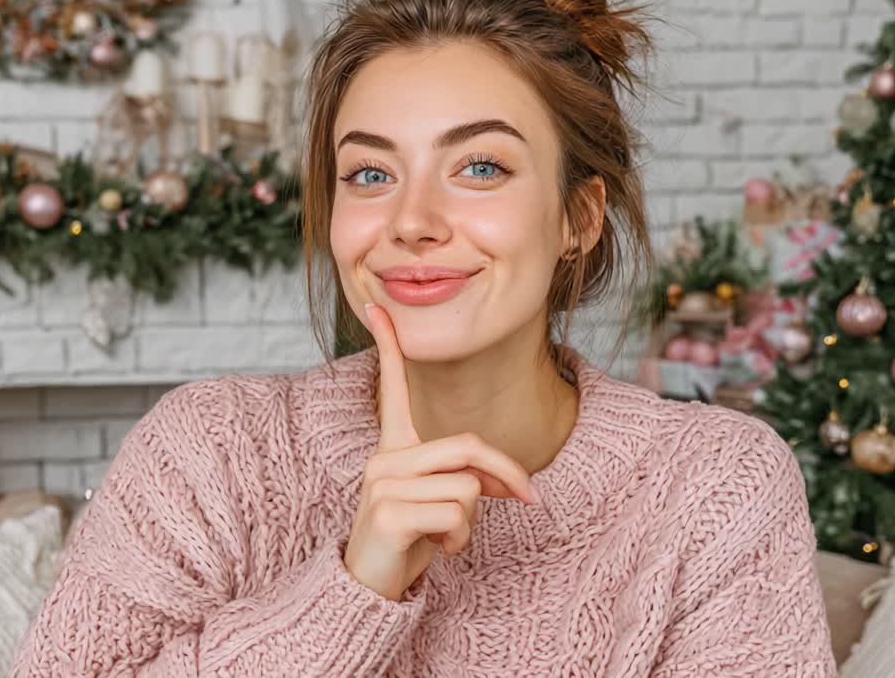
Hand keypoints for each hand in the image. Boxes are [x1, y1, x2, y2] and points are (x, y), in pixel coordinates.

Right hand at [342, 303, 538, 601]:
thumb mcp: (441, 503)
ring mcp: (383, 484)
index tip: (378, 308)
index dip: (388, 348)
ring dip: (473, 520)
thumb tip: (516, 483)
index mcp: (393, 448)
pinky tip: (435, 550)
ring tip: (446, 536)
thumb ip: (467, 479)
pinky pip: (456, 514)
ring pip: (468, 486)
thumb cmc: (409, 541)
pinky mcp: (389, 514)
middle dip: (509, 474)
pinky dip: (459, 539)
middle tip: (528, 500)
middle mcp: (384, 458)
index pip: (392, 390)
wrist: (366, 587)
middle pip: (469, 446)